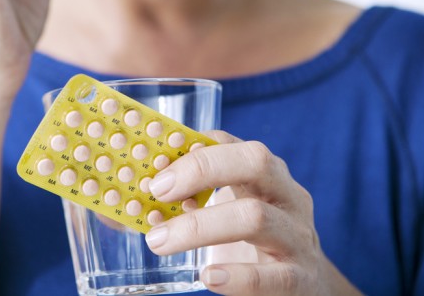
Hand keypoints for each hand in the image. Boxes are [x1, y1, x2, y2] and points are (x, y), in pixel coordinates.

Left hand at [145, 131, 361, 295]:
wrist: (307, 287)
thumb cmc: (253, 242)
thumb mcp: (227, 211)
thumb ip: (181, 204)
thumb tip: (116, 207)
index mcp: (265, 174)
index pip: (232, 142)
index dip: (191, 148)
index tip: (154, 163)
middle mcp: (287, 196)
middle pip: (255, 162)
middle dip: (201, 170)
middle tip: (157, 191)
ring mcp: (298, 236)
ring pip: (255, 217)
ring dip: (199, 227)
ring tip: (159, 241)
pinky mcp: (300, 278)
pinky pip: (272, 276)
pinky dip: (237, 277)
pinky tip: (208, 277)